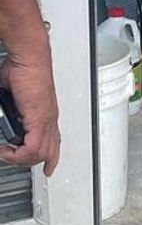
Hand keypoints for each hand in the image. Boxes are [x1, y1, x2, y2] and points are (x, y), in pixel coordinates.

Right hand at [0, 49, 60, 176]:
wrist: (29, 56)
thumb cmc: (22, 68)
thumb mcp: (11, 94)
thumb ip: (9, 108)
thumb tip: (4, 111)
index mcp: (45, 112)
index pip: (53, 140)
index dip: (51, 157)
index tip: (48, 168)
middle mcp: (49, 117)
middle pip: (49, 151)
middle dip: (31, 161)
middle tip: (12, 158)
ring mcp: (46, 118)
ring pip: (41, 153)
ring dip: (21, 158)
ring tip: (6, 153)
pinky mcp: (40, 118)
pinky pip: (33, 148)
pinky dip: (17, 154)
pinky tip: (5, 150)